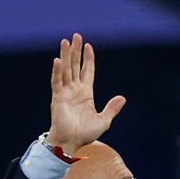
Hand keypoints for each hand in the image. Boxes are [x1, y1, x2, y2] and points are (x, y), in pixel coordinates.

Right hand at [46, 33, 125, 155]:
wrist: (71, 143)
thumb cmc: (85, 134)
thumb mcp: (103, 121)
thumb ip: (112, 109)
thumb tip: (122, 98)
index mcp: (86, 94)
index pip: (87, 71)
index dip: (88, 59)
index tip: (88, 46)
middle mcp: (74, 90)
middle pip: (75, 66)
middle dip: (76, 51)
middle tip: (77, 36)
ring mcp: (65, 93)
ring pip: (65, 70)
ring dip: (65, 56)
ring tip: (66, 41)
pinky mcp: (57, 98)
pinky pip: (56, 82)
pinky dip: (57, 71)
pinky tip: (58, 60)